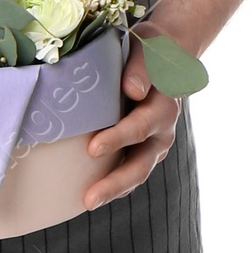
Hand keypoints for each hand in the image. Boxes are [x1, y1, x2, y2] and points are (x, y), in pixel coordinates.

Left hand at [81, 35, 183, 210]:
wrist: (164, 57)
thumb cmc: (148, 50)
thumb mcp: (146, 49)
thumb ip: (140, 68)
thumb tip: (133, 90)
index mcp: (162, 106)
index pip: (140, 127)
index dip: (118, 138)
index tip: (92, 148)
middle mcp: (162, 130)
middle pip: (140, 163)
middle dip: (115, 182)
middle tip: (90, 198)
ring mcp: (154, 144)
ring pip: (136, 173)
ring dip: (113, 190)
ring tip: (87, 203)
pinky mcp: (143, 150)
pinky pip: (129, 171)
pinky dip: (113, 185)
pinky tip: (88, 195)